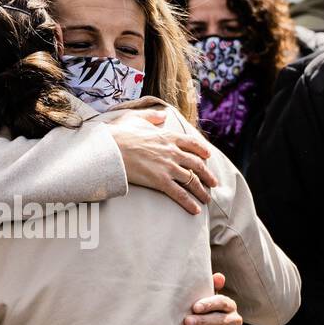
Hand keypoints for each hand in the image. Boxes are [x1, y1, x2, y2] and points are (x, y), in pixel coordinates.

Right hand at [104, 101, 216, 215]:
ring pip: (192, 180)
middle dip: (207, 175)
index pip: (191, 143)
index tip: (208, 156)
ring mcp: (168, 167)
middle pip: (196, 164)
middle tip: (213, 183)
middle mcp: (172, 151)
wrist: (110, 149)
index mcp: (168, 136)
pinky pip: (180, 194)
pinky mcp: (160, 181)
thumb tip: (163, 114)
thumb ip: (152, 116)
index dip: (202, 150)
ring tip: (207, 199)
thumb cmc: (119, 134)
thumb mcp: (136, 117)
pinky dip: (189, 203)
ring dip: (201, 191)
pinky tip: (196, 210)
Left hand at [182, 272, 241, 324]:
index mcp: (230, 306)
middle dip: (202, 322)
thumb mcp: (208, 300)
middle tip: (186, 322)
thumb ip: (211, 288)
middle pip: (220, 321)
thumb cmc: (207, 313)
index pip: (222, 303)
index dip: (209, 304)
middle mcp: (235, 321)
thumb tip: (219, 276)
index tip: (194, 307)